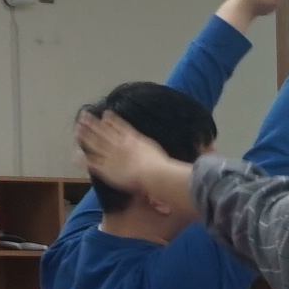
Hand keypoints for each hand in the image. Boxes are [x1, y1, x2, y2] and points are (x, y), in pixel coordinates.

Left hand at [76, 105, 191, 211]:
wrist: (155, 175)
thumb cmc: (166, 168)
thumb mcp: (178, 158)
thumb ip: (187, 153)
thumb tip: (212, 149)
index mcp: (137, 140)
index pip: (122, 128)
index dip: (114, 121)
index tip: (107, 113)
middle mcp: (123, 144)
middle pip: (105, 131)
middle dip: (94, 124)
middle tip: (84, 115)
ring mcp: (113, 155)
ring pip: (96, 142)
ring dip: (86, 135)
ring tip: (77, 128)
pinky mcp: (107, 168)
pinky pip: (93, 162)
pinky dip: (85, 157)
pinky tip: (76, 153)